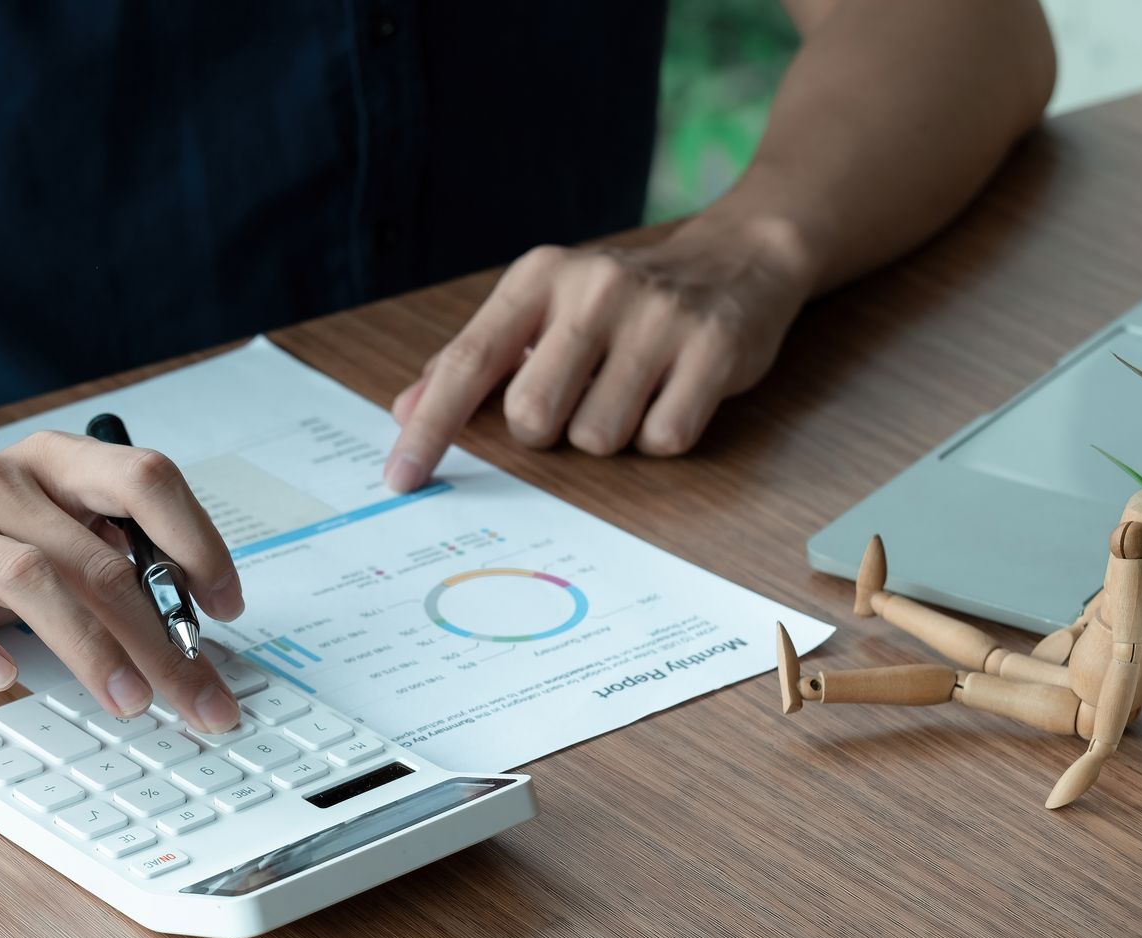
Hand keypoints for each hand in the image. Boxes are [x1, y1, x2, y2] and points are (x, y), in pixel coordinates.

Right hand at [0, 431, 246, 732]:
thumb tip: (194, 624)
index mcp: (55, 464)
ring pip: (34, 580)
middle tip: (197, 697)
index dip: (197, 541)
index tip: (227, 607)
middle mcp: (3, 482)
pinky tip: (6, 679)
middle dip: (161, 636)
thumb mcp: (47, 537)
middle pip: (99, 556)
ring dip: (92, 648)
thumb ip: (109, 561)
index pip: (145, 480)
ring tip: (129, 700)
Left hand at [383, 215, 814, 490]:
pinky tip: (673, 395)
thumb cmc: (622, 300)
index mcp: (539, 277)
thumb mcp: (544, 307)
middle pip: (533, 416)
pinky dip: (662, 436)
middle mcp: (595, 288)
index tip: (400, 479)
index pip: (468, 361)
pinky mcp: (714, 349)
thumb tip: (405, 411)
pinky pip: (663, 440)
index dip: (431, 427)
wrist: (741, 255)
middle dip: (548, 430)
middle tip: (580, 395)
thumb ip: (474, 359)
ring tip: (632, 389)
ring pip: (597, 438)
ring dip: (609, 435)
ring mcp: (659, 317)